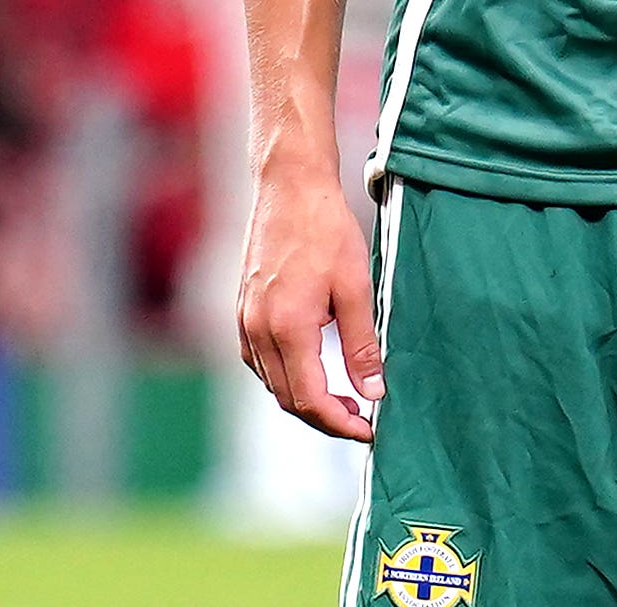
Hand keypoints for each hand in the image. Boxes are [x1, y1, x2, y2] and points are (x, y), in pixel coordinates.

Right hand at [235, 150, 381, 440]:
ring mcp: (245, 322)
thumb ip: (362, 344)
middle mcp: (258, 331)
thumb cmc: (326, 230)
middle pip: (288, 399)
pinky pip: (260, 362)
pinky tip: (313, 369)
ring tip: (345, 398)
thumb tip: (374, 391)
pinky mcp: (242, 312)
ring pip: (272, 383)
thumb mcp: (355, 287)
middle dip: (325, 417)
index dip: (341, 422)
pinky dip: (286, 377)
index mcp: (287, 328)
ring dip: (305, 399)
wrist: (289, 187)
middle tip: (362, 418)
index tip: (369, 429)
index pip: (310, 399)